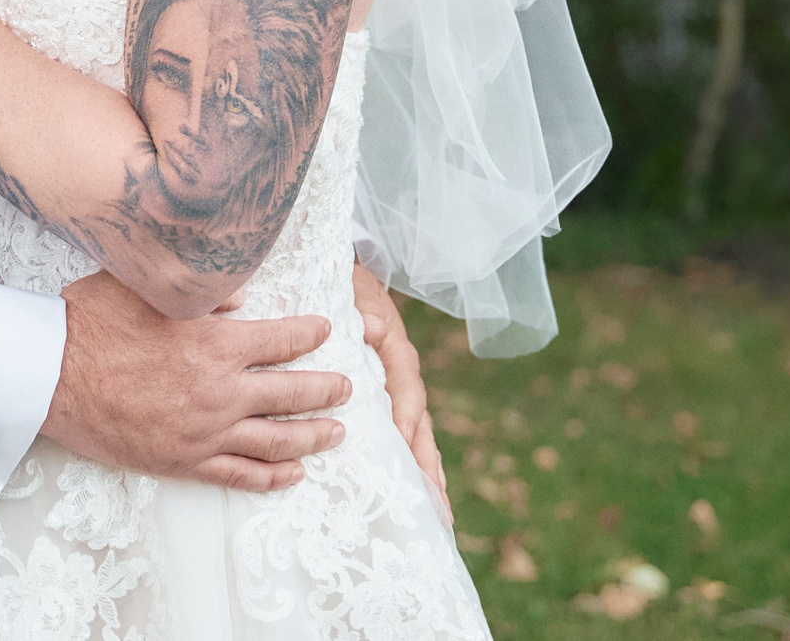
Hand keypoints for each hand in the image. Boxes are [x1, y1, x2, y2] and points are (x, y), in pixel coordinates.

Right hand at [43, 271, 352, 492]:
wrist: (50, 376)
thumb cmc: (92, 322)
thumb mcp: (148, 289)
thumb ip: (203, 295)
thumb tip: (240, 299)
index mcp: (215, 343)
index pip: (282, 340)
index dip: (309, 334)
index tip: (325, 330)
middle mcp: (220, 391)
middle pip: (292, 393)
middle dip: (326, 390)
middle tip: (347, 387)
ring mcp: (204, 432)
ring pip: (276, 440)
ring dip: (313, 436)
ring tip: (336, 432)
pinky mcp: (183, 462)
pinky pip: (240, 475)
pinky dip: (272, 477)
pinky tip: (293, 474)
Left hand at [353, 260, 449, 522]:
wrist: (351, 273)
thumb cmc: (350, 285)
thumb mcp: (356, 292)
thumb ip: (365, 310)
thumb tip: (374, 327)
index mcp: (398, 357)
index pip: (407, 399)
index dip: (407, 428)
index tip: (407, 460)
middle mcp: (405, 378)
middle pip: (421, 429)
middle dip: (429, 470)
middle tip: (439, 512)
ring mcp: (400, 390)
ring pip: (417, 437)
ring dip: (427, 473)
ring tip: (439, 515)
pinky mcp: (390, 397)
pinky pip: (404, 433)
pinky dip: (411, 461)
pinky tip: (419, 492)